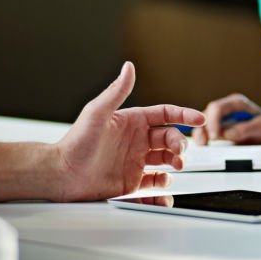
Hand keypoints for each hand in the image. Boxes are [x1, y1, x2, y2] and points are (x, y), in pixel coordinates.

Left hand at [54, 61, 204, 200]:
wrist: (61, 175)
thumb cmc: (75, 143)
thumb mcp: (97, 113)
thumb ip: (116, 91)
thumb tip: (129, 66)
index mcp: (132, 122)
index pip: (165, 114)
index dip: (184, 115)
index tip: (199, 119)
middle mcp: (136, 141)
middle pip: (170, 138)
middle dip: (180, 143)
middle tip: (179, 152)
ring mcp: (135, 162)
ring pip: (166, 161)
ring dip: (176, 164)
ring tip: (174, 168)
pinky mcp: (131, 183)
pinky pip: (154, 186)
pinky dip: (163, 192)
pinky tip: (164, 192)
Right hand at [193, 93, 260, 144]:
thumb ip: (246, 129)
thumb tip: (226, 134)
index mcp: (237, 103)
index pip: (218, 108)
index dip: (213, 122)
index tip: (214, 136)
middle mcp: (227, 108)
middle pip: (207, 114)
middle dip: (202, 128)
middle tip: (203, 143)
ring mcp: (222, 117)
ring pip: (204, 121)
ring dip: (200, 133)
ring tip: (202, 145)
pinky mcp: (219, 127)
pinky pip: (207, 130)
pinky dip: (203, 137)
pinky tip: (203, 146)